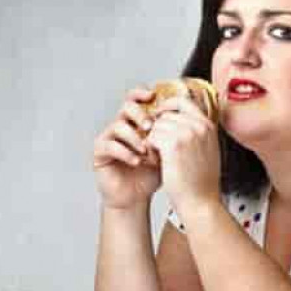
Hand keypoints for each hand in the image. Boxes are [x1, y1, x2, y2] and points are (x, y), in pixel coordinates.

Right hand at [93, 88, 161, 208]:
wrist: (136, 197)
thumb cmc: (151, 174)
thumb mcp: (166, 152)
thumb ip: (173, 135)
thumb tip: (190, 118)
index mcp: (137, 122)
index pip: (136, 99)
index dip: (142, 93)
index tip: (154, 96)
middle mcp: (121, 126)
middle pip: (127, 107)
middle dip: (141, 115)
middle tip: (151, 126)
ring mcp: (108, 137)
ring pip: (118, 125)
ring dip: (135, 137)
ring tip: (146, 152)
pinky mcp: (100, 152)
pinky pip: (109, 145)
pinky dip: (125, 152)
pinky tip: (136, 161)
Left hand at [145, 96, 220, 214]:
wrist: (201, 202)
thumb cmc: (202, 182)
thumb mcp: (207, 150)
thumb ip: (197, 132)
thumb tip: (180, 120)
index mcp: (208, 126)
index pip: (184, 101)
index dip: (168, 106)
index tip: (159, 115)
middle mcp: (199, 126)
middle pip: (166, 115)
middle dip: (159, 130)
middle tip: (162, 150)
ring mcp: (186, 133)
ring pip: (156, 126)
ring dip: (154, 142)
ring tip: (162, 159)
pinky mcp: (173, 144)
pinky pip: (151, 137)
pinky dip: (150, 150)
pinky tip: (159, 163)